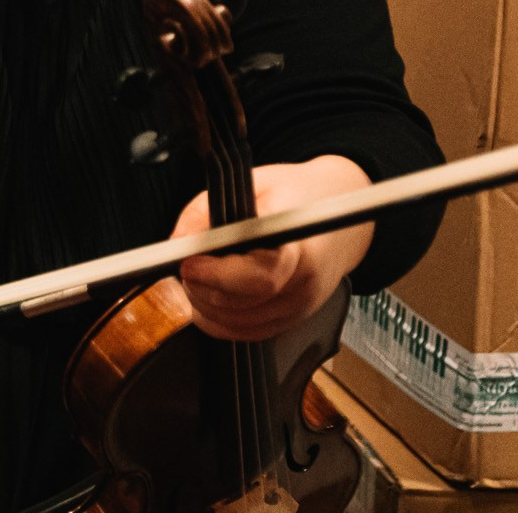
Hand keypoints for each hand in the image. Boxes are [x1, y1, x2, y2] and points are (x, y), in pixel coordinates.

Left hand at [172, 155, 373, 340]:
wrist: (340, 214)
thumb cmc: (295, 196)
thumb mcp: (250, 184)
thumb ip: (208, 210)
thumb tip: (178, 242)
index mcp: (299, 245)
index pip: (260, 277)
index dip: (217, 276)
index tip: (188, 263)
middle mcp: (305, 283)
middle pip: (244, 306)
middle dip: (201, 290)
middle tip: (183, 268)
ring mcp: (302, 307)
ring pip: (241, 325)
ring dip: (206, 307)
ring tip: (194, 279)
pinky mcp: (295, 320)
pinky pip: (250, 333)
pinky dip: (221, 321)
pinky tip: (209, 298)